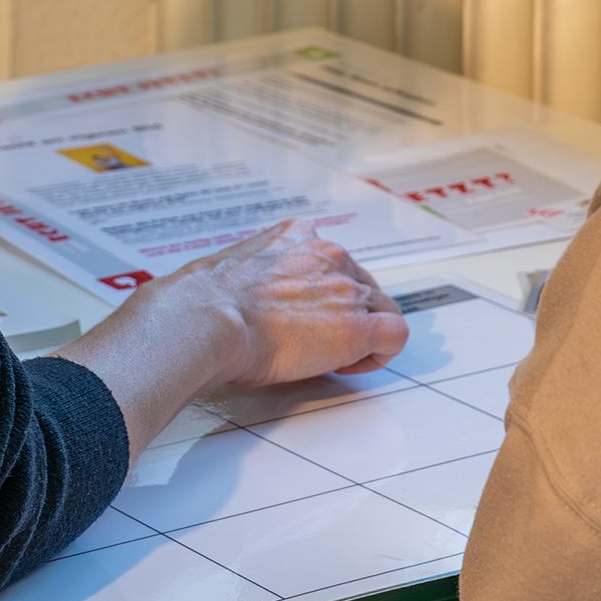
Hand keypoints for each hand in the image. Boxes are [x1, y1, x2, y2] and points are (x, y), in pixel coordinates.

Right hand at [155, 220, 408, 388]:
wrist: (208, 320)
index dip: (325, 293)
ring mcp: (346, 289)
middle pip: (360, 284)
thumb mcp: (231, 269)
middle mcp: (328, 255)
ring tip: (334, 355)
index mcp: (296, 236)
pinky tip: (351, 364)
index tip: (311, 314)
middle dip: (346, 313)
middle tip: (320, 340)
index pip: (331, 259)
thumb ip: (251, 274)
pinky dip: (381, 353)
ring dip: (363, 333)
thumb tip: (240, 299)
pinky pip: (394, 335)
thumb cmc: (205, 304)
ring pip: (381, 308)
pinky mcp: (358, 326)